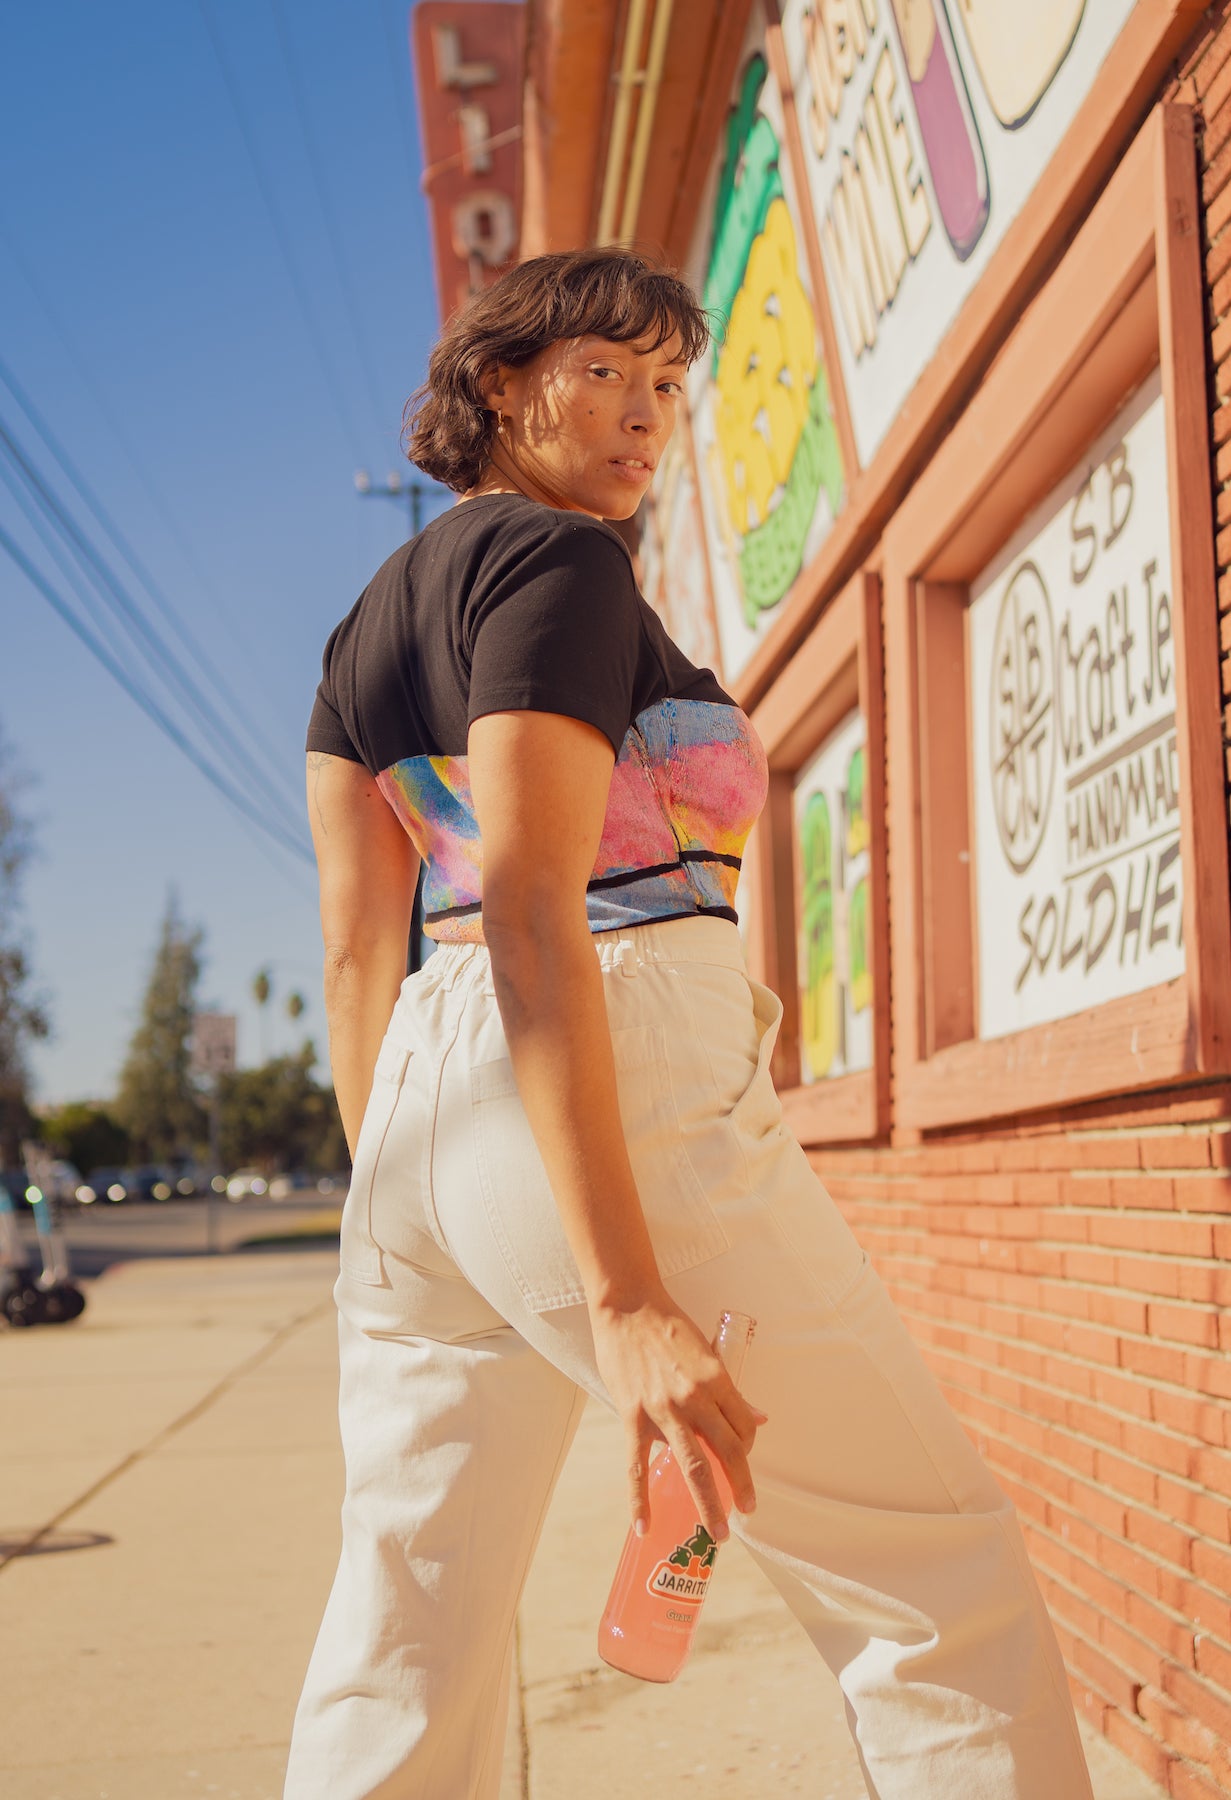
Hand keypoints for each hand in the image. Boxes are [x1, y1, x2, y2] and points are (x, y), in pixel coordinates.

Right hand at [590, 1289, 767, 1541]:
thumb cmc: (668, 1325)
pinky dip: (641, 1500)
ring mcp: (663, 1410)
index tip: (742, 1457)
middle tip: (747, 1512)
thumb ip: (729, 1390)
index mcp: (716, 1379)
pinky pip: (637, 1467)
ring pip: (693, 1465)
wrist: (627, 1306)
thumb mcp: (708, 1352)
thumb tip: (758, 1417)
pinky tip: (646, 1526)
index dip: (748, 1447)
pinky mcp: (633, 1417)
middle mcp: (695, 1398)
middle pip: (728, 1452)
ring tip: (717, 1532)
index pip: (744, 1426)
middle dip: (741, 1486)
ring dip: (709, 1503)